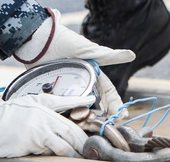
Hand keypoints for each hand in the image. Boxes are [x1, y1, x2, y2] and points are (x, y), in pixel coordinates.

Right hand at [0, 91, 91, 157]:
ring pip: (60, 150)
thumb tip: (85, 100)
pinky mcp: (27, 149)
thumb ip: (60, 102)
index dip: (83, 138)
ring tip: (74, 158)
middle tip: (86, 153)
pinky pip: (44, 155)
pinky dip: (51, 156)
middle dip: (80, 148)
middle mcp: (44, 125)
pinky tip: (55, 157)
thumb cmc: (12, 111)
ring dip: (69, 154)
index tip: (89, 144)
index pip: (72, 128)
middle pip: (70, 139)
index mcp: (47, 113)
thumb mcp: (36, 101)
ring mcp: (36, 138)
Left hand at [14, 9, 134, 115]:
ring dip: (83, 117)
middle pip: (95, 104)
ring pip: (79, 107)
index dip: (116, 105)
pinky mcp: (53, 92)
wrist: (38, 40)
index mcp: (93, 74)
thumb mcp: (88, 50)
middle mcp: (82, 83)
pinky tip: (67, 123)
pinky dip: (65, 114)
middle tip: (103, 126)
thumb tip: (132, 55)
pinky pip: (62, 106)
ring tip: (87, 129)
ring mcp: (67, 89)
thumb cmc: (65, 42)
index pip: (108, 93)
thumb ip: (108, 56)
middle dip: (100, 116)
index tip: (121, 116)